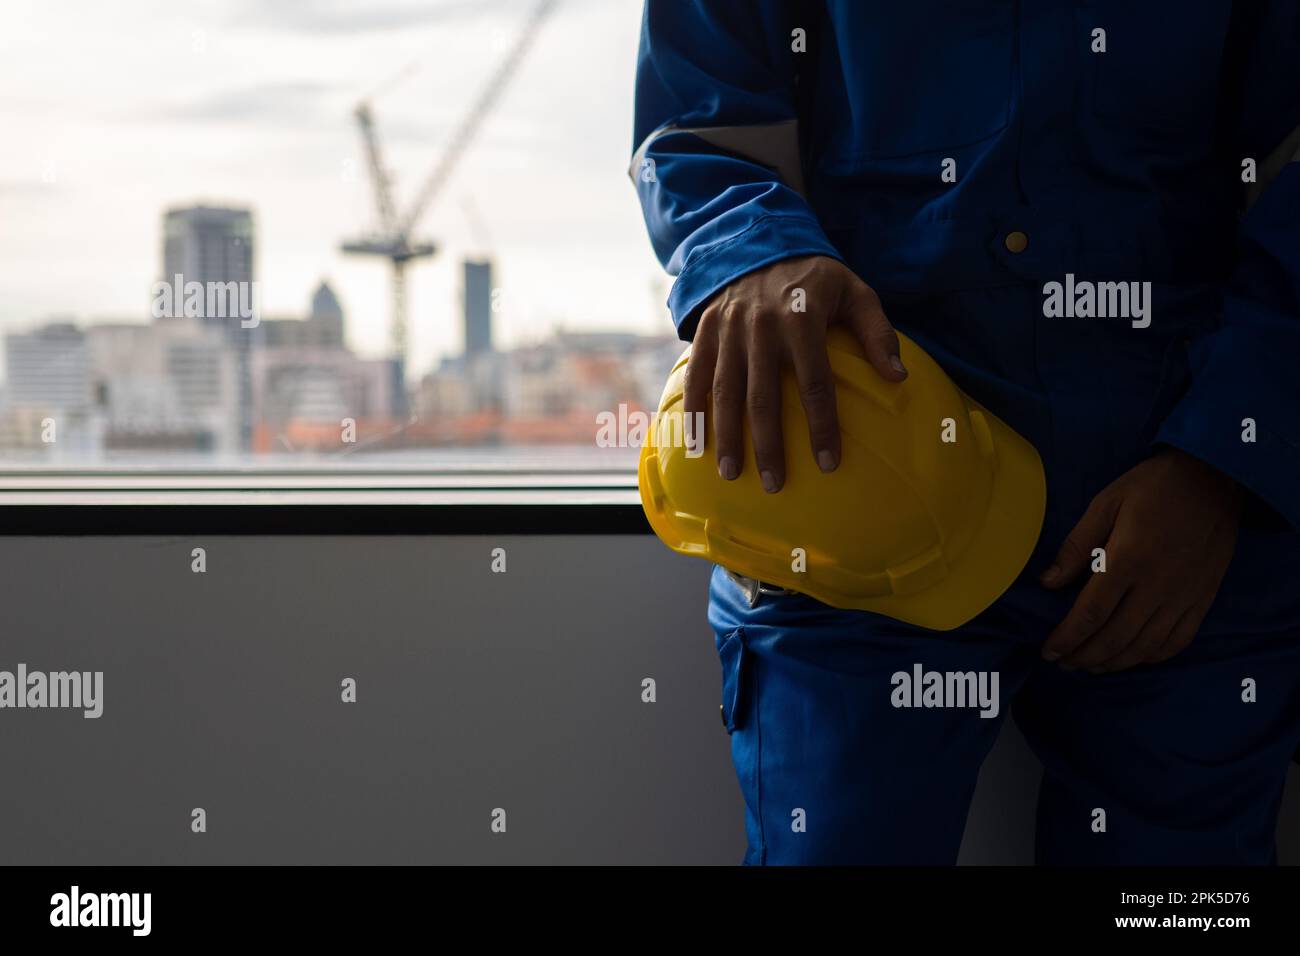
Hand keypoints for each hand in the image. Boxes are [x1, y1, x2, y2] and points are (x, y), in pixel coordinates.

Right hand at [684, 255, 906, 492]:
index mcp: (802, 319)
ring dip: (728, 435)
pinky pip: (696, 374)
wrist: (758, 240)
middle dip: (768, 445)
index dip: (822, 426)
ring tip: (730, 474)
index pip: (815, 383)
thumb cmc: (814, 276)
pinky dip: (693, 409)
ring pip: (726, 391)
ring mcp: (729, 330)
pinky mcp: (706, 330)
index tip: (828, 463)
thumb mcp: (854, 291)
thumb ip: (878, 332)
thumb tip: (899, 378)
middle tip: (773, 484)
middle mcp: (761, 327)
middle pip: (764, 396)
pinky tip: (695, 442)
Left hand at [1039, 448, 1241, 672]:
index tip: (1049, 651)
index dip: (1067, 638)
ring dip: (1113, 663)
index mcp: (1128, 560)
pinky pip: (1177, 641)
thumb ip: (1076, 546)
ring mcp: (1184, 596)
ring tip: (1089, 665)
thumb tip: (1048, 583)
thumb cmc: (1153, 488)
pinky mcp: (1203, 599)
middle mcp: (1157, 585)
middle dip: (1084, 657)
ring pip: (1145, 646)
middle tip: (1062, 663)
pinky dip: (1151, 656)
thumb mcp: (1105, 504)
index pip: (1091, 613)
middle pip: (1115, 637)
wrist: (1215, 479)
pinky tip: (1131, 657)